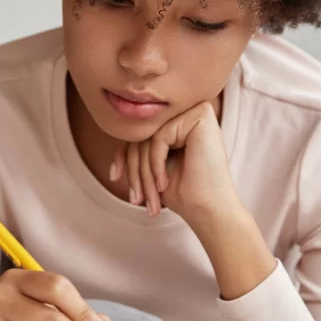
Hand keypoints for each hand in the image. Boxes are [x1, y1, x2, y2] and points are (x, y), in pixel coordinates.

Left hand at [110, 101, 239, 226]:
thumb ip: (139, 143)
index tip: (114, 176)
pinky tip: (164, 184)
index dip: (123, 154)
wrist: (209, 210)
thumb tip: (111, 123)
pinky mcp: (201, 116)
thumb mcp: (152, 165)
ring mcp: (196, 110)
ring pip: (149, 136)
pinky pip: (159, 137)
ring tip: (148, 199)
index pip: (141, 131)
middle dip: (134, 169)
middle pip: (144, 133)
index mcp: (181, 121)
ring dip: (142, 173)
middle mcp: (190, 110)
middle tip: (136, 199)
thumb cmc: (184, 192)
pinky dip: (155, 164)